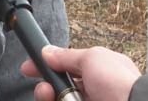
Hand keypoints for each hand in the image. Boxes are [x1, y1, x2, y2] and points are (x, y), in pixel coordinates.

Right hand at [21, 45, 140, 100]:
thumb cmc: (120, 84)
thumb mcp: (92, 58)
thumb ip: (67, 56)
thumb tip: (47, 52)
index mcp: (96, 71)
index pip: (65, 67)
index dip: (45, 67)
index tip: (28, 69)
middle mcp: (91, 90)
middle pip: (57, 88)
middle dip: (45, 88)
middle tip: (46, 90)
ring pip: (57, 100)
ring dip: (48, 98)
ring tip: (52, 98)